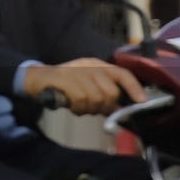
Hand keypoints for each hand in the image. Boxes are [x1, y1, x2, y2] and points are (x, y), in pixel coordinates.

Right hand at [24, 58, 146, 115]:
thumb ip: (104, 97)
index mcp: (97, 65)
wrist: (37, 78)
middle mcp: (89, 66)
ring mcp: (77, 71)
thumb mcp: (87, 87)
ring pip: (96, 98)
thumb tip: (121, 113)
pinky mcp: (64, 78)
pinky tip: (71, 106)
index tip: (141, 102)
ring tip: (79, 107)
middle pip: (111, 92)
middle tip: (92, 109)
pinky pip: (81, 99)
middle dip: (104, 106)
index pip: (122, 74)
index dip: (134, 88)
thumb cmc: (66, 85)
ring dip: (89, 109)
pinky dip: (78, 108)